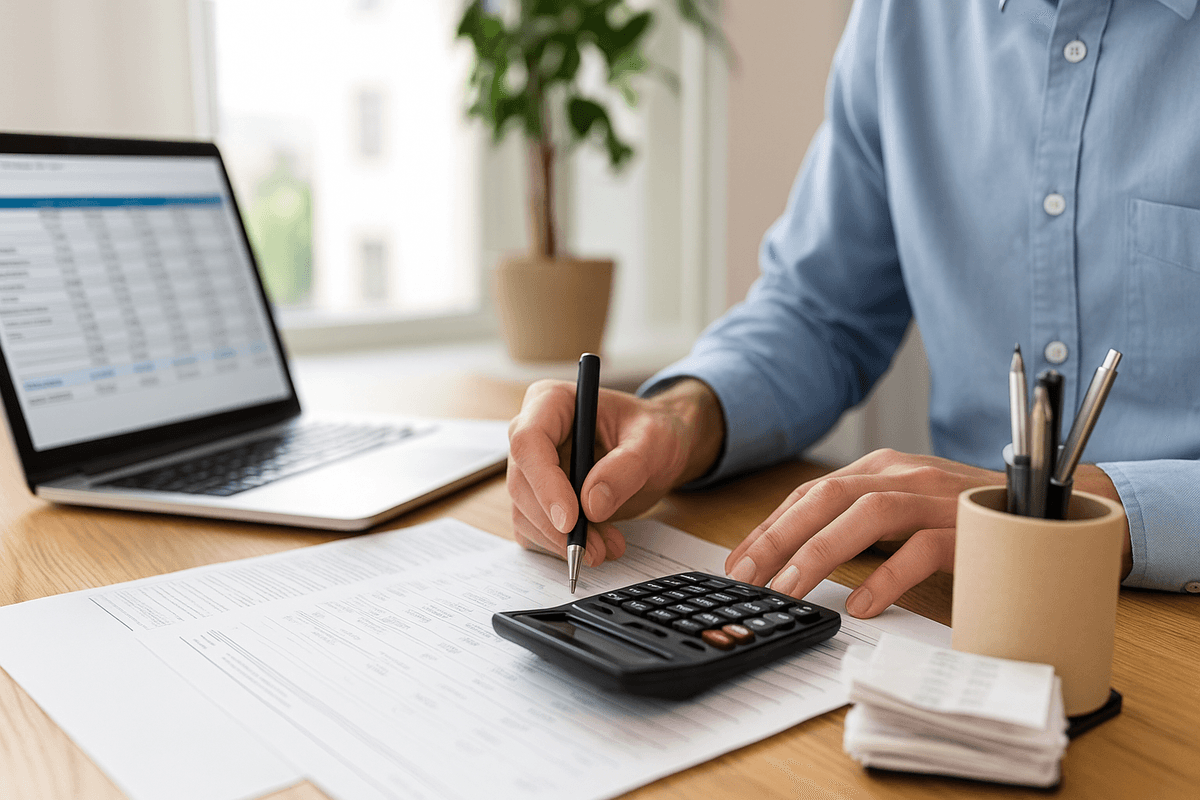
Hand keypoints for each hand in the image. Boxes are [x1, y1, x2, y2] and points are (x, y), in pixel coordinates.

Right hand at [506, 378, 724, 566]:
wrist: (656, 450)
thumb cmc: (652, 432)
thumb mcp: (653, 441)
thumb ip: (626, 468)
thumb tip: (591, 505)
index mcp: (552, 402)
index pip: (529, 441)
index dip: (544, 483)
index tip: (570, 519)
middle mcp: (532, 433)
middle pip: (522, 483)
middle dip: (556, 524)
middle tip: (596, 549)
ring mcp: (530, 469)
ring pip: (524, 513)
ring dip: (561, 541)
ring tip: (606, 547)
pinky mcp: (537, 499)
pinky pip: (533, 530)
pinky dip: (561, 546)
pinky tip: (596, 544)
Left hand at [723, 450, 1130, 617]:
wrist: (1053, 511)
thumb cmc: (966, 518)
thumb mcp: (904, 511)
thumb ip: (858, 525)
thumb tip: (795, 559)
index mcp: (882, 469)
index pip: (811, 493)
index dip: (769, 527)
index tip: (737, 563)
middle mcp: (905, 474)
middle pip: (826, 496)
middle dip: (778, 536)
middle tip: (746, 578)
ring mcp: (939, 498)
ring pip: (867, 514)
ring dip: (819, 553)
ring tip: (789, 591)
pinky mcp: (971, 527)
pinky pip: (923, 548)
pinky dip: (888, 576)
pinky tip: (861, 604)